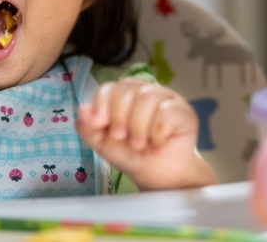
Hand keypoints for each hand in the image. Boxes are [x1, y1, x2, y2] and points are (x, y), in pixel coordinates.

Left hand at [76, 77, 217, 190]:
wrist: (159, 178)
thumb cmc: (133, 156)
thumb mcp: (104, 144)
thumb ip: (88, 128)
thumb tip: (81, 109)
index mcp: (125, 96)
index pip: (109, 87)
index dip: (102, 104)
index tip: (101, 124)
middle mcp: (146, 91)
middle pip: (128, 88)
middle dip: (120, 117)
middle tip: (124, 138)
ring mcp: (167, 99)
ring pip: (147, 97)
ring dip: (139, 127)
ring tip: (141, 144)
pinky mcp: (185, 111)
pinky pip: (167, 112)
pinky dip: (158, 132)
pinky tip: (159, 142)